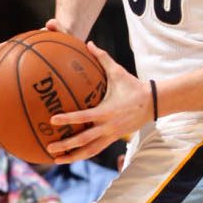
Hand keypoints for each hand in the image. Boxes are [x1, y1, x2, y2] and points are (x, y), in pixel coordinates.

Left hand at [46, 40, 151, 161]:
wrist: (153, 103)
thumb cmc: (133, 86)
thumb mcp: (118, 72)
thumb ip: (102, 58)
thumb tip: (88, 43)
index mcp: (108, 111)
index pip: (85, 117)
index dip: (69, 119)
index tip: (53, 120)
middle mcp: (109, 126)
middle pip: (85, 140)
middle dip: (66, 145)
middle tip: (49, 146)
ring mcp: (111, 135)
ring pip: (90, 150)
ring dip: (73, 156)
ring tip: (56, 159)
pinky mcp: (113, 139)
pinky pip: (95, 149)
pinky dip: (82, 154)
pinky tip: (70, 155)